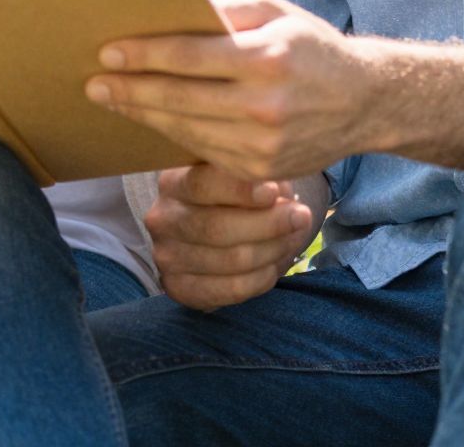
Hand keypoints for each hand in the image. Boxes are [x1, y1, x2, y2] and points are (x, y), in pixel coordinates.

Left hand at [85, 0, 372, 180]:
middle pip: (179, 99)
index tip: (108, 52)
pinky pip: (204, 150)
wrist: (364, 103)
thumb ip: (225, 11)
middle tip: (92, 83)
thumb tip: (172, 15)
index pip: (190, 57)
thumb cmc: (312, 46)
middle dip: (130, 91)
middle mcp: (264, 106)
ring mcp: (262, 145)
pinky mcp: (260, 170)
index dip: (144, 55)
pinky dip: (173, 134)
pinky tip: (151, 120)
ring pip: (186, 130)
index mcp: (267, 59)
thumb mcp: (276, 11)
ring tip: (112, 101)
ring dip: (144, 116)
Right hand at [144, 164, 320, 310]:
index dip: (240, 190)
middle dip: (267, 224)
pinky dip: (261, 278)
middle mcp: (163, 218)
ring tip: (292, 237)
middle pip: (216, 227)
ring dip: (271, 250)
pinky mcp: (179, 288)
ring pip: (229, 260)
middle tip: (301, 216)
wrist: (214, 229)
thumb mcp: (242, 173)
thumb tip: (280, 190)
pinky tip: (274, 264)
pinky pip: (230, 290)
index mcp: (173, 181)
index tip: (274, 191)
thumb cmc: (234, 193)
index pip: (202, 184)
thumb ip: (257, 175)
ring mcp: (167, 257)